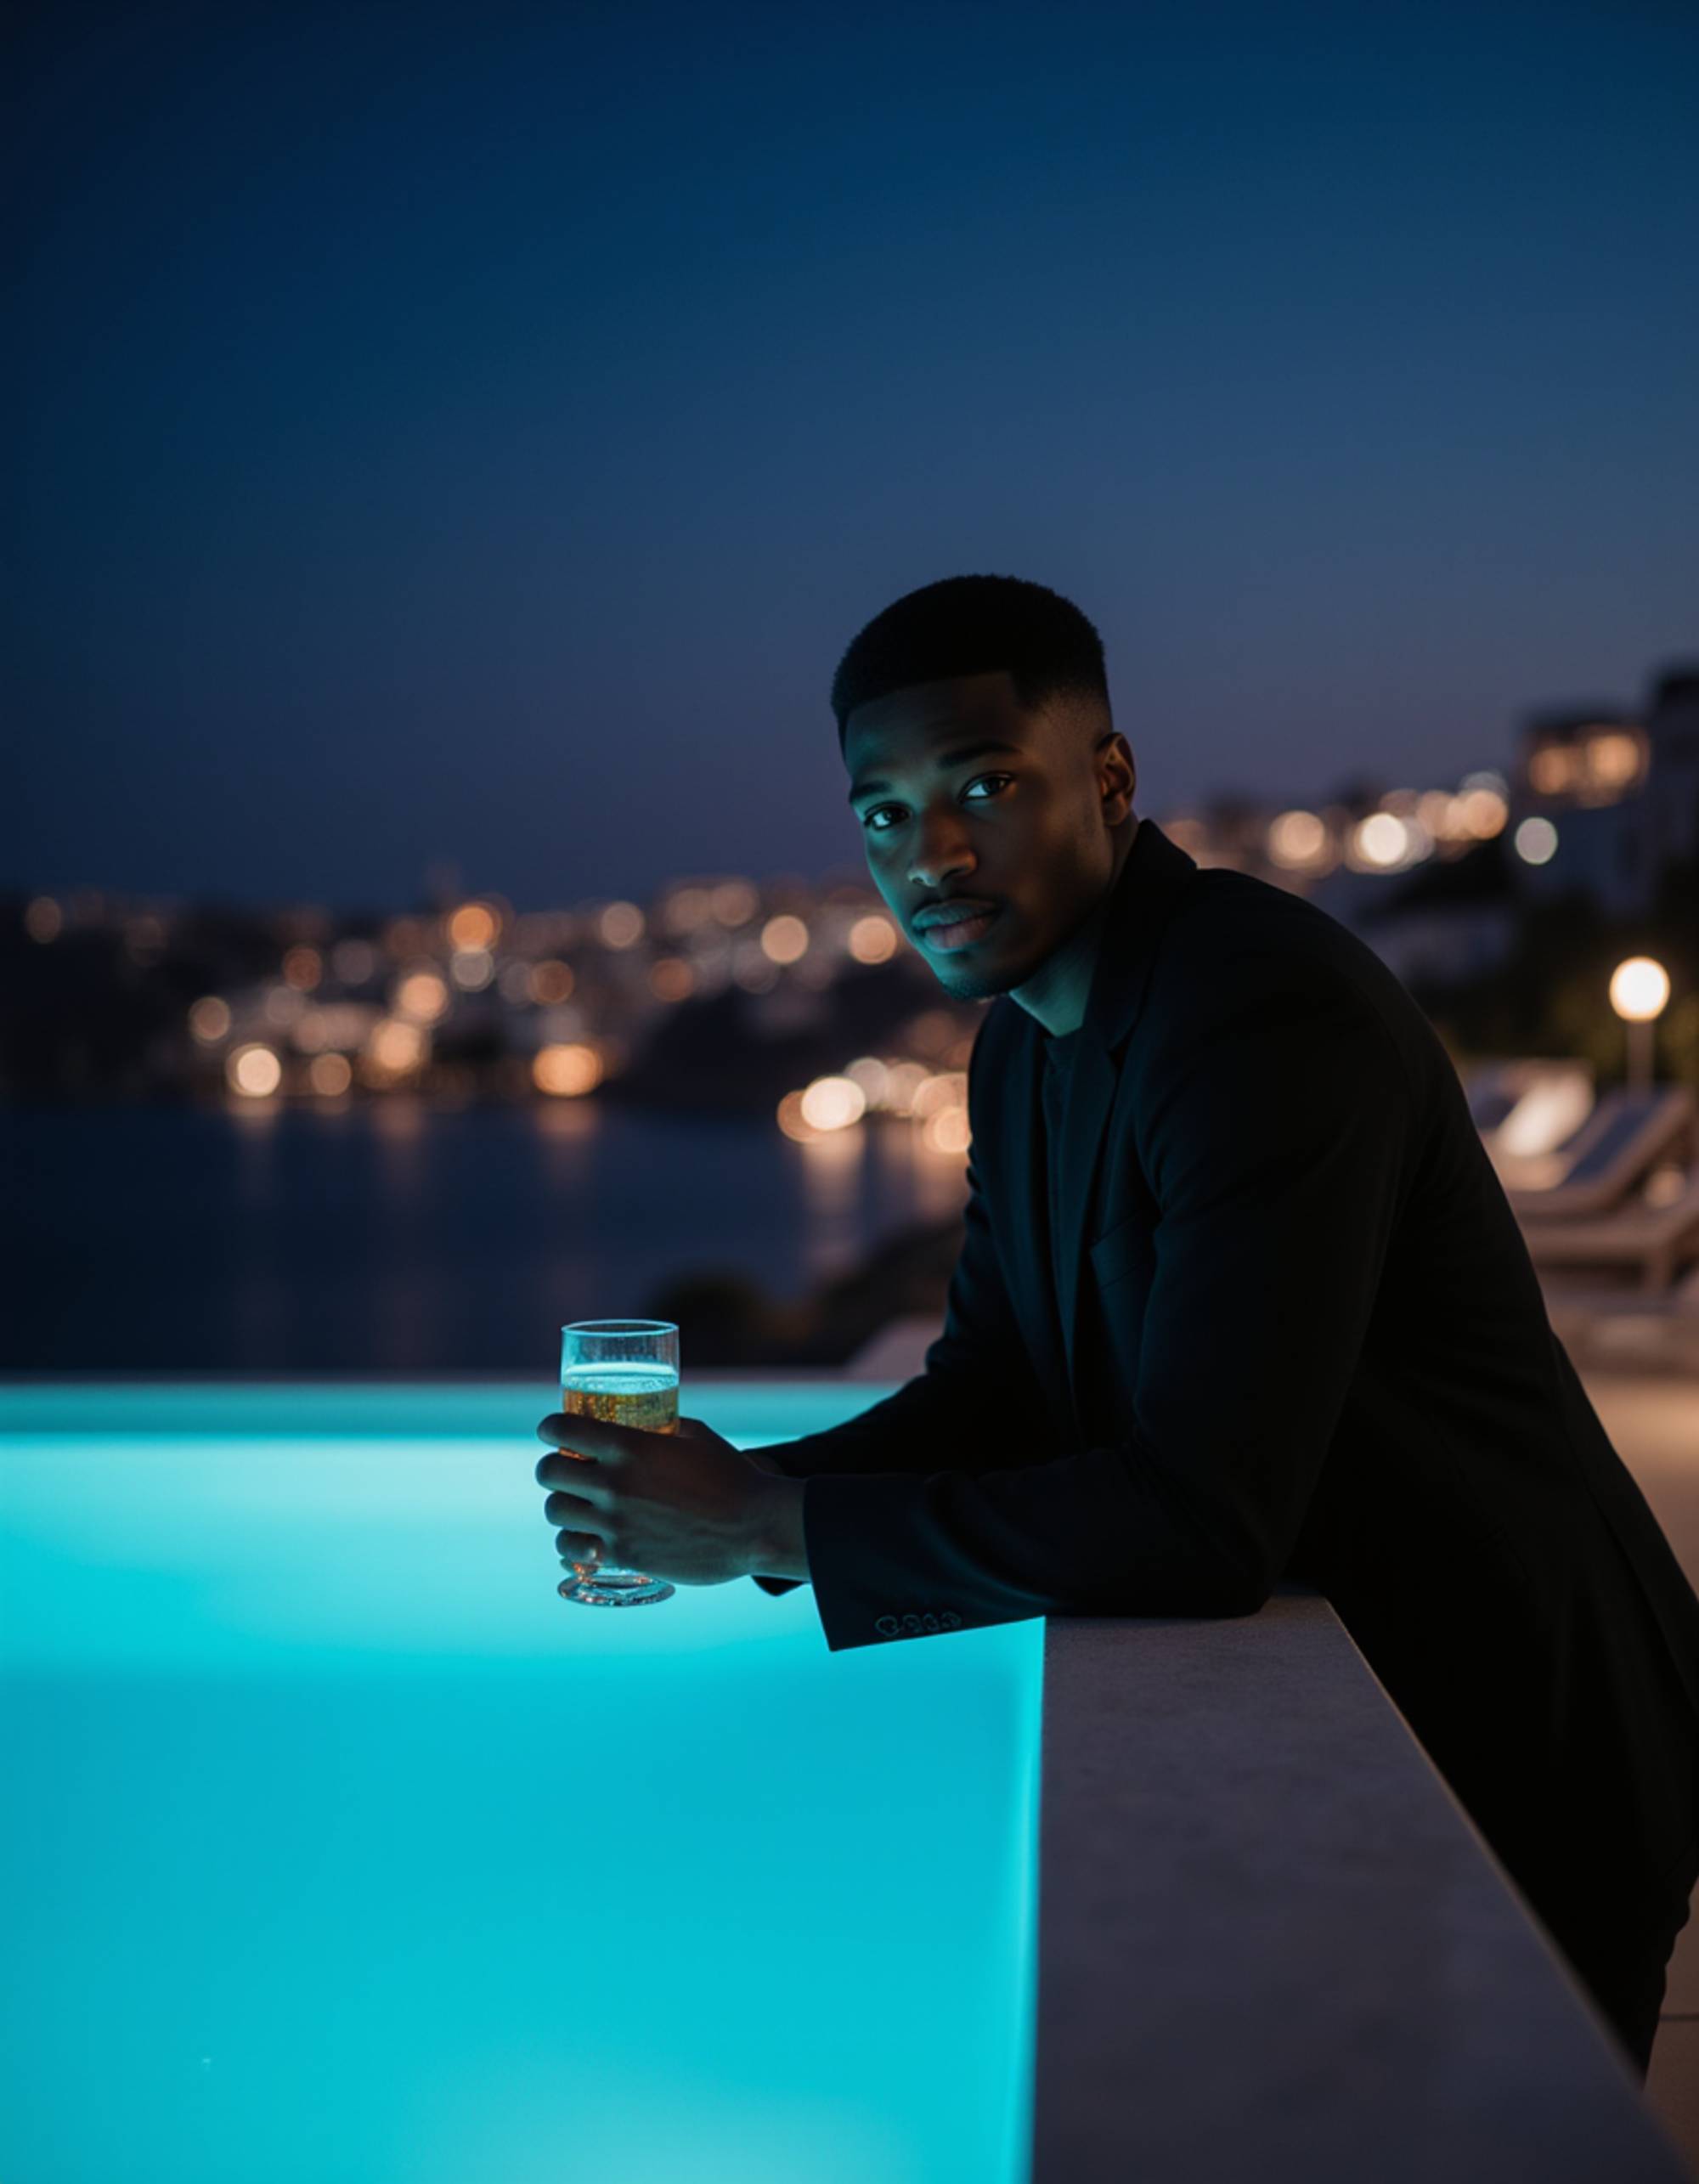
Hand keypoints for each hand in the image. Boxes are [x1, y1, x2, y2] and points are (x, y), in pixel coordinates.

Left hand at [534, 1411, 777, 1587]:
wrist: (755, 1528)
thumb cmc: (731, 1476)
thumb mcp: (694, 1436)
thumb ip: (661, 1429)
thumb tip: (644, 1424)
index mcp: (629, 1447)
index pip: (562, 1429)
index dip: (550, 1428)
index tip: (551, 1431)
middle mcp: (614, 1484)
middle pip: (548, 1473)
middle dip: (552, 1467)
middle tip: (563, 1470)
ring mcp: (616, 1523)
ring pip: (555, 1512)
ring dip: (561, 1505)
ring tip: (574, 1505)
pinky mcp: (623, 1556)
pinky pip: (573, 1549)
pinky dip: (572, 1544)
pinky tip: (582, 1540)